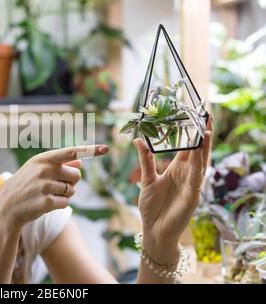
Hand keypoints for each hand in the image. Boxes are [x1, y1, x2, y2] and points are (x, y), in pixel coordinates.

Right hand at [0, 145, 108, 228]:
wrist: (7, 206)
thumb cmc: (25, 185)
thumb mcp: (38, 169)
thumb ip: (60, 164)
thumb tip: (81, 161)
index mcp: (43, 159)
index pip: (71, 152)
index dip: (89, 150)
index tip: (106, 148)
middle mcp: (44, 170)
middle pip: (76, 175)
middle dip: (71, 182)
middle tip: (56, 185)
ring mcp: (44, 186)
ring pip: (72, 190)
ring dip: (65, 194)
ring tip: (48, 195)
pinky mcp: (46, 202)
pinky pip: (66, 203)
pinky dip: (60, 205)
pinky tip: (47, 204)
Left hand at [134, 116, 212, 262]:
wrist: (153, 230)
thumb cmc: (151, 206)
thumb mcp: (146, 179)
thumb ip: (145, 160)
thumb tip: (138, 139)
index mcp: (177, 169)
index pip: (187, 147)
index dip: (191, 132)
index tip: (195, 115)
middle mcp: (187, 175)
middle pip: (198, 151)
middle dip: (203, 134)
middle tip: (207, 115)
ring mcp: (191, 185)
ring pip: (200, 162)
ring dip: (204, 147)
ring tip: (206, 130)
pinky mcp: (192, 197)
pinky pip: (196, 179)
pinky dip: (199, 167)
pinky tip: (200, 155)